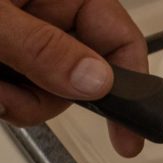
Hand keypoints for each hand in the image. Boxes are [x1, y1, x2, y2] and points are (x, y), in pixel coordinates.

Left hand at [0, 0, 146, 156]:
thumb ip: (44, 48)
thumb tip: (95, 81)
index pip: (121, 40)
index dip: (132, 88)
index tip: (130, 131)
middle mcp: (49, 12)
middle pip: (82, 77)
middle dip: (48, 98)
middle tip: (15, 98)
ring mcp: (27, 35)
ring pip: (48, 92)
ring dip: (19, 101)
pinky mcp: (7, 55)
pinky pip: (22, 91)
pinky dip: (4, 97)